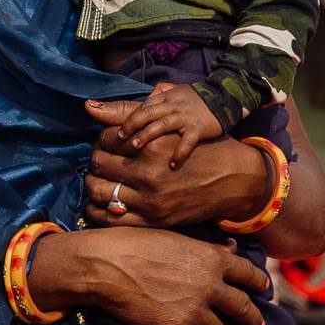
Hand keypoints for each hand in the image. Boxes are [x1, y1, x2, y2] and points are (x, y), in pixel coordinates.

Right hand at [26, 225, 270, 324]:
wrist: (106, 265)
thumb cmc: (135, 243)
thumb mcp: (176, 236)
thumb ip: (206, 246)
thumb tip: (231, 248)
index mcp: (212, 259)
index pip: (248, 274)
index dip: (259, 284)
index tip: (264, 291)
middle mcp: (210, 286)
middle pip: (243, 307)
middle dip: (253, 318)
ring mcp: (194, 312)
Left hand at [84, 102, 270, 228]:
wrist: (236, 180)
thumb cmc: (205, 148)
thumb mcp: (173, 128)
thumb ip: (132, 116)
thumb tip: (88, 106)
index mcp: (153, 143)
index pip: (107, 137)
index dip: (103, 139)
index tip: (106, 143)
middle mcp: (149, 171)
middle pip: (99, 162)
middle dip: (96, 160)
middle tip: (99, 162)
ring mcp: (151, 198)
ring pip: (101, 191)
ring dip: (93, 185)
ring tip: (96, 182)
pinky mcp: (155, 218)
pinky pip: (113, 217)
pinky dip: (101, 211)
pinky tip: (102, 206)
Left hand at [123, 82, 221, 161]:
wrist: (225, 98)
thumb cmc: (197, 99)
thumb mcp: (176, 91)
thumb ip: (159, 94)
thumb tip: (145, 99)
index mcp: (166, 98)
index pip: (142, 107)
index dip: (128, 118)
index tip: (117, 131)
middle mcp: (173, 106)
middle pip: (147, 114)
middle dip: (131, 126)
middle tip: (121, 138)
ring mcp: (186, 117)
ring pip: (162, 125)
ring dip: (147, 136)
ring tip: (135, 146)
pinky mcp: (199, 128)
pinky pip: (187, 142)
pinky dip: (179, 154)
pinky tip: (172, 165)